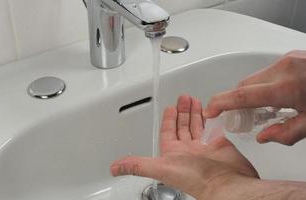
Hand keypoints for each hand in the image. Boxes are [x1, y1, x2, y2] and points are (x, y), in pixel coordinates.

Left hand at [110, 95, 257, 198]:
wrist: (224, 184)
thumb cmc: (195, 179)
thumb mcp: (160, 168)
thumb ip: (137, 165)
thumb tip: (115, 168)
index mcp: (173, 153)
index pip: (168, 131)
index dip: (168, 119)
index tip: (169, 107)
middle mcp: (188, 151)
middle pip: (182, 126)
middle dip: (182, 111)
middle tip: (183, 98)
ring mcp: (203, 149)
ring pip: (196, 126)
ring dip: (195, 113)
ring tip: (195, 100)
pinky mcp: (219, 146)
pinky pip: (213, 129)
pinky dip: (211, 120)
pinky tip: (210, 112)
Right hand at [204, 50, 305, 145]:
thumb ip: (288, 133)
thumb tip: (264, 136)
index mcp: (288, 87)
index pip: (242, 96)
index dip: (220, 104)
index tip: (210, 111)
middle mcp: (283, 69)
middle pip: (244, 86)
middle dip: (238, 102)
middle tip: (247, 118)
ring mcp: (287, 60)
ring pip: (254, 78)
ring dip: (253, 93)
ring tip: (269, 107)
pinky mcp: (290, 56)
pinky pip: (267, 71)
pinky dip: (265, 85)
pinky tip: (280, 94)